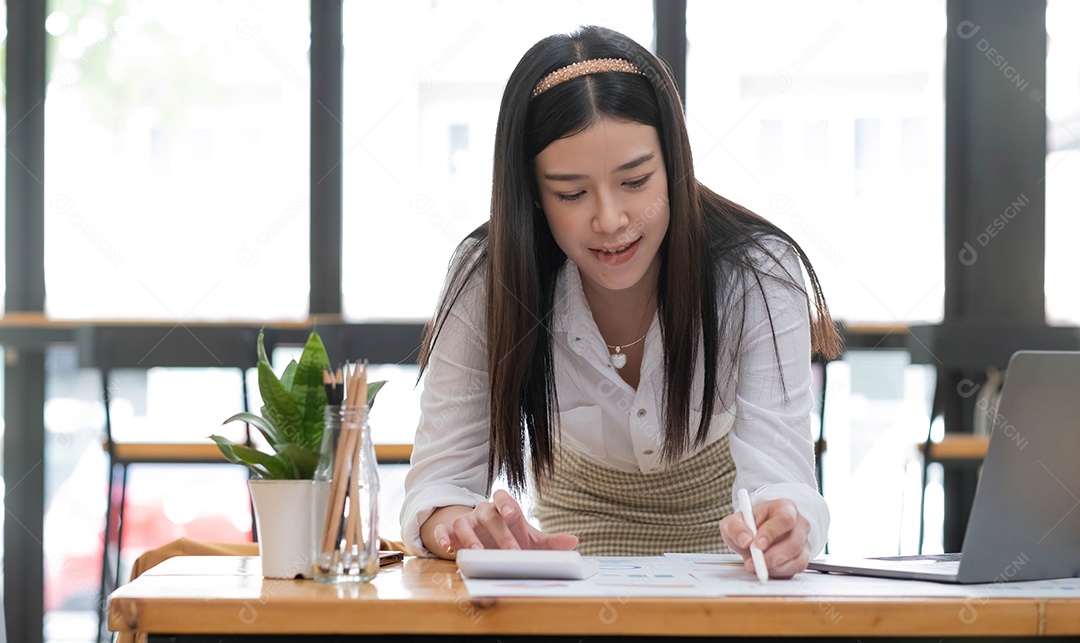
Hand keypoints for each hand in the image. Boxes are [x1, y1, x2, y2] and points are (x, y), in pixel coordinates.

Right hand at [431, 490, 577, 557]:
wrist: (480, 538)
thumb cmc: (507, 536)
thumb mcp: (528, 539)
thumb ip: (549, 542)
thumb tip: (573, 541)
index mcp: (502, 509)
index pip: (504, 498)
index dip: (507, 504)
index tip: (512, 514)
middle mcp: (483, 512)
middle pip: (489, 515)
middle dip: (500, 534)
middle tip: (510, 552)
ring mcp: (465, 521)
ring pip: (463, 522)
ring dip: (469, 537)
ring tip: (477, 552)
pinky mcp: (449, 532)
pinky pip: (443, 530)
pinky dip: (443, 537)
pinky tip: (448, 548)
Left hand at [719, 497, 811, 578]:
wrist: (754, 537)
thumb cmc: (748, 526)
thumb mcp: (733, 522)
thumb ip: (735, 527)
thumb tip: (746, 540)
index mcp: (785, 507)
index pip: (785, 519)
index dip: (771, 533)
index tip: (757, 544)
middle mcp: (799, 524)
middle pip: (794, 542)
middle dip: (772, 557)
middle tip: (754, 562)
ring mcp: (804, 542)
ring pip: (797, 559)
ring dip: (775, 567)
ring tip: (757, 565)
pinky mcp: (803, 558)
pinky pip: (796, 569)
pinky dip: (780, 572)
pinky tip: (767, 568)